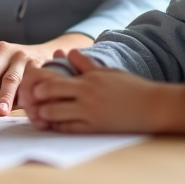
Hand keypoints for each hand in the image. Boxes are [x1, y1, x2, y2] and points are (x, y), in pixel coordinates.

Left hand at [0, 33, 92, 115]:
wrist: (49, 54)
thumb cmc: (17, 64)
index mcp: (0, 50)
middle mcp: (15, 54)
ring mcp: (31, 62)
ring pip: (16, 81)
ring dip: (7, 97)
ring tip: (0, 111)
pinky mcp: (45, 71)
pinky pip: (34, 86)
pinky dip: (28, 97)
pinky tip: (22, 108)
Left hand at [23, 49, 184, 134]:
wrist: (153, 107)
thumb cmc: (131, 87)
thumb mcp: (107, 72)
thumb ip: (84, 64)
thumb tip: (68, 53)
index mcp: (88, 82)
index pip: (52, 83)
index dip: (38, 87)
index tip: (34, 88)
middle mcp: (86, 99)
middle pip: (49, 101)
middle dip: (36, 102)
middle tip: (32, 102)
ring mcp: (89, 116)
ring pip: (55, 117)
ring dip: (44, 116)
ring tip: (41, 114)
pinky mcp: (94, 130)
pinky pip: (67, 130)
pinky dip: (57, 126)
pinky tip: (54, 123)